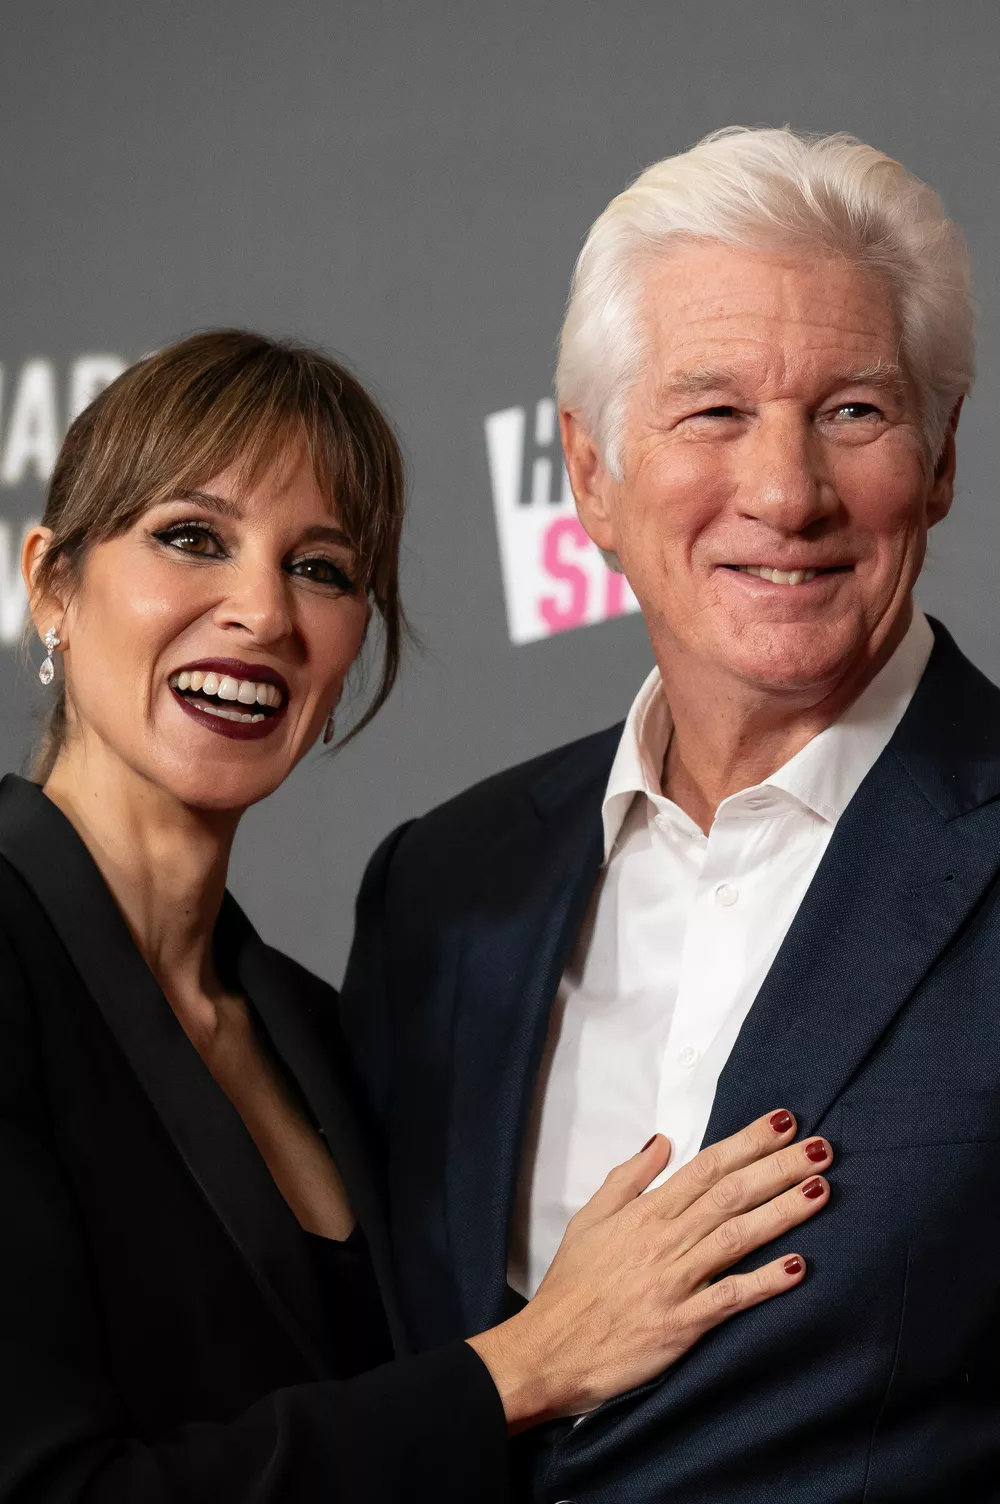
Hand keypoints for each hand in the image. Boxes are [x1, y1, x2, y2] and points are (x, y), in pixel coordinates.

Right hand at [467, 1109, 829, 1429]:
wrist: (551, 1349)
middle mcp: (664, 1240)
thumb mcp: (590, 1218)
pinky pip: (730, 1298)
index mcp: (645, 1212)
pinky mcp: (682, 1325)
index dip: (748, 1142)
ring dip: (783, 1212)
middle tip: (821, 1147)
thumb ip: (629, 1178)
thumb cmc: (571, 1285)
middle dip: (779, 1167)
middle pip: (731, 1194)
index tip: (783, 1122)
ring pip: (737, 1237)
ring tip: (821, 1189)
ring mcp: (675, 1282)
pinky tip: (799, 1266)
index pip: (706, 1167)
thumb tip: (663, 1141)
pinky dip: (765, 1282)